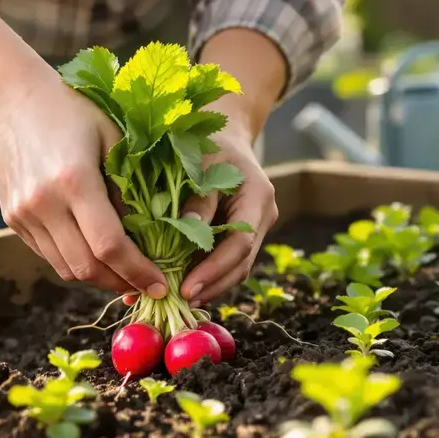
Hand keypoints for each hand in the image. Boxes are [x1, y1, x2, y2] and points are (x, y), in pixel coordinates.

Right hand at [0, 74, 168, 298]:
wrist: (8, 102)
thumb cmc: (71, 111)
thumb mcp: (112, 138)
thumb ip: (129, 187)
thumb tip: (151, 235)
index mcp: (74, 181)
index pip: (109, 246)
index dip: (137, 272)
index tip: (159, 285)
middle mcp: (44, 204)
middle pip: (86, 268)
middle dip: (120, 283)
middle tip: (145, 285)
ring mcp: (23, 215)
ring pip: (65, 268)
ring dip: (97, 278)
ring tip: (123, 273)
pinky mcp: (13, 220)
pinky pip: (49, 255)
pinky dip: (74, 262)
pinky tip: (93, 253)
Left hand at [179, 103, 277, 304]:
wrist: (223, 135)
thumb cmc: (208, 143)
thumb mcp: (200, 161)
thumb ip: (197, 196)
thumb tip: (185, 227)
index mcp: (258, 196)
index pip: (240, 244)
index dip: (214, 270)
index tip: (187, 288)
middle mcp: (262, 217)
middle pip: (240, 264)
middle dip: (210, 286)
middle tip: (178, 301)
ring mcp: (255, 229)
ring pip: (235, 269)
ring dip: (208, 287)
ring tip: (176, 300)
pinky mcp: (240, 236)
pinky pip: (226, 262)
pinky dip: (205, 276)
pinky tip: (179, 286)